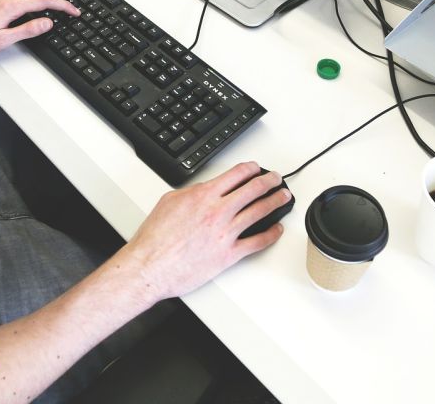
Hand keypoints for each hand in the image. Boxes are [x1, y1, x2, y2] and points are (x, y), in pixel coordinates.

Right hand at [122, 162, 287, 302]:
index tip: (257, 168)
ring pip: (260, 212)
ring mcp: (226, 233)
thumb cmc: (155, 239)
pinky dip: (271, 235)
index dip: (251, 168)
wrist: (150, 266)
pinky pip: (257, 242)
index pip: (235, 174)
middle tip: (277, 179)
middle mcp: (218, 212)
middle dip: (269, 181)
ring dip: (276, 202)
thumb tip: (205, 189)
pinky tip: (277, 229)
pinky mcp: (229, 254)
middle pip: (253, 190)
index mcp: (203, 196)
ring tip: (284, 197)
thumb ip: (191, 192)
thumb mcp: (169, 202)